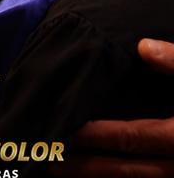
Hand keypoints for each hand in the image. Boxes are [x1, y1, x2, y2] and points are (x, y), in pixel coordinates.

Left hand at [50, 39, 173, 176]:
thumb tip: (143, 46)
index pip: (129, 137)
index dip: (96, 136)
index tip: (66, 131)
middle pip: (125, 169)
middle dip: (86, 166)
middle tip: (49, 161)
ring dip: (98, 176)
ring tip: (63, 170)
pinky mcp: (173, 172)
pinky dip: (119, 177)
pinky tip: (97, 173)